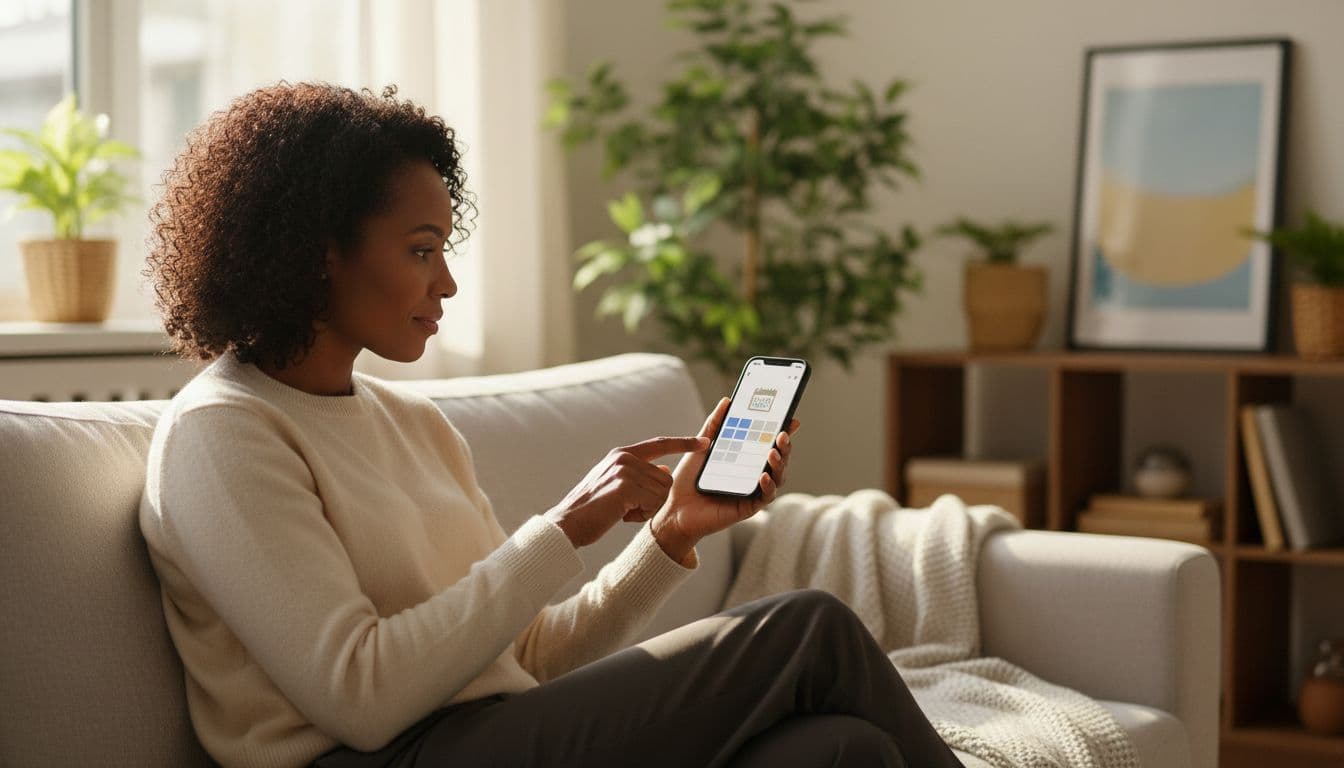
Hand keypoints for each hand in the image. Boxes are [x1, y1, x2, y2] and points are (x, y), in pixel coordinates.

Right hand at [545, 435, 707, 547]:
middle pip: (665, 478)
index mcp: (622, 454)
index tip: (705, 442)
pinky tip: (621, 515)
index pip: (661, 444)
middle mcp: (624, 458)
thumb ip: (640, 475)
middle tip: (628, 509)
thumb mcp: (617, 485)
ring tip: (622, 512)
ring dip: (646, 509)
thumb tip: (666, 470)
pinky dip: (641, 514)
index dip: (684, 443)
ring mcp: (624, 470)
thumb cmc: (592, 509)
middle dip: (653, 500)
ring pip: (661, 492)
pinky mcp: (625, 485)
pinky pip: (653, 502)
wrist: (567, 524)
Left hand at [650, 397, 799, 560]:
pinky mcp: (748, 507)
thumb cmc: (688, 480)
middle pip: (778, 459)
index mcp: (745, 460)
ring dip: (779, 464)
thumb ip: (714, 425)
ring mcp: (753, 491)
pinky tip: (763, 475)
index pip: (769, 443)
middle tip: (782, 434)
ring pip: (777, 477)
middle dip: (784, 446)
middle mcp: (753, 474)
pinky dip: (767, 485)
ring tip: (773, 451)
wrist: (675, 508)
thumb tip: (727, 401)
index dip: (783, 432)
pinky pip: (765, 496)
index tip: (791, 419)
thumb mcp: (701, 447)